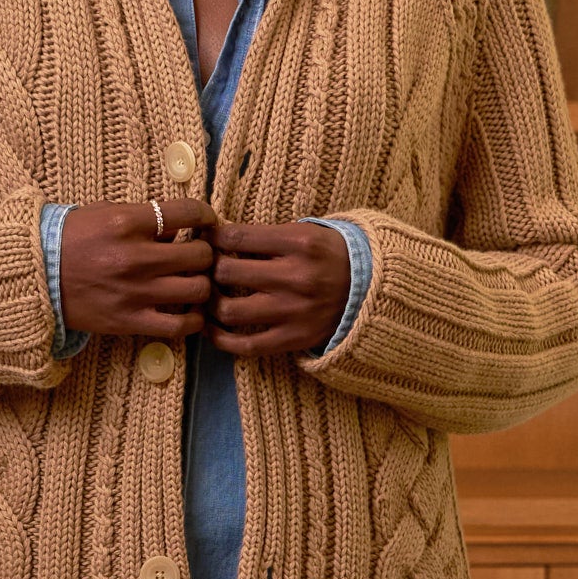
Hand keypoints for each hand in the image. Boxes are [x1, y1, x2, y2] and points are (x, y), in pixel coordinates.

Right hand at [56, 199, 216, 341]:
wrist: (35, 276)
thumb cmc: (71, 240)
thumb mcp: (104, 213)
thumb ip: (144, 218)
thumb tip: (181, 230)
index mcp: (127, 222)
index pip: (188, 212)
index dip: (206, 216)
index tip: (206, 222)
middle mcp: (135, 257)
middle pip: (201, 255)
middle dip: (205, 252)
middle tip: (198, 255)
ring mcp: (134, 292)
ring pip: (198, 289)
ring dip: (202, 284)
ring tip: (193, 282)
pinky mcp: (130, 321)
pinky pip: (180, 325)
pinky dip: (193, 319)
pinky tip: (189, 311)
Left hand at [207, 220, 348, 357]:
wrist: (372, 290)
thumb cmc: (332, 256)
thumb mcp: (308, 232)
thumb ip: (268, 235)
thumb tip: (221, 238)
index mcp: (299, 243)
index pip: (236, 237)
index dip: (212, 238)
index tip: (206, 241)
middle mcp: (295, 277)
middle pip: (227, 272)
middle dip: (208, 269)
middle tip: (204, 270)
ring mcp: (293, 311)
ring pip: (229, 311)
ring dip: (210, 304)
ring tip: (208, 297)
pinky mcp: (294, 338)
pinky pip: (246, 346)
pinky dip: (221, 340)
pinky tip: (212, 329)